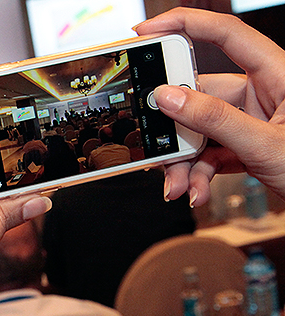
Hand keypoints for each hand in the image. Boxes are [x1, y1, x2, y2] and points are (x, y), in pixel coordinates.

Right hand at [134, 7, 284, 206]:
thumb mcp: (266, 145)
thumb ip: (216, 120)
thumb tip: (169, 97)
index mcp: (277, 75)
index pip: (227, 33)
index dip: (185, 23)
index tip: (147, 32)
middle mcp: (262, 94)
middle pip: (200, 94)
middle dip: (175, 124)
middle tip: (156, 137)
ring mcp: (251, 122)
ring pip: (198, 130)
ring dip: (183, 160)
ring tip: (178, 183)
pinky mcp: (244, 147)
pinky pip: (208, 153)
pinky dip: (196, 172)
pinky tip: (195, 189)